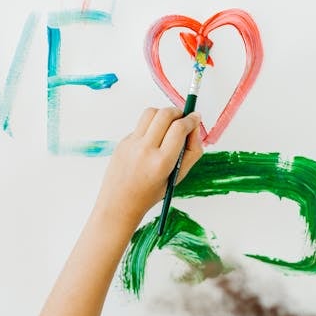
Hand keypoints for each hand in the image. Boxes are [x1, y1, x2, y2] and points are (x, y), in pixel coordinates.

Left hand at [94, 107, 203, 226]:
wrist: (119, 202)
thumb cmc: (151, 193)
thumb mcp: (177, 177)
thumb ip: (192, 152)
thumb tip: (195, 127)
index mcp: (161, 162)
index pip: (179, 128)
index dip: (191, 119)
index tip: (195, 117)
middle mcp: (145, 150)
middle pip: (165, 114)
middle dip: (178, 112)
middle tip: (183, 118)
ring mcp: (131, 144)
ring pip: (150, 112)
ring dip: (163, 114)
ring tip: (168, 125)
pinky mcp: (123, 142)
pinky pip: (140, 125)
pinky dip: (150, 127)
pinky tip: (152, 141)